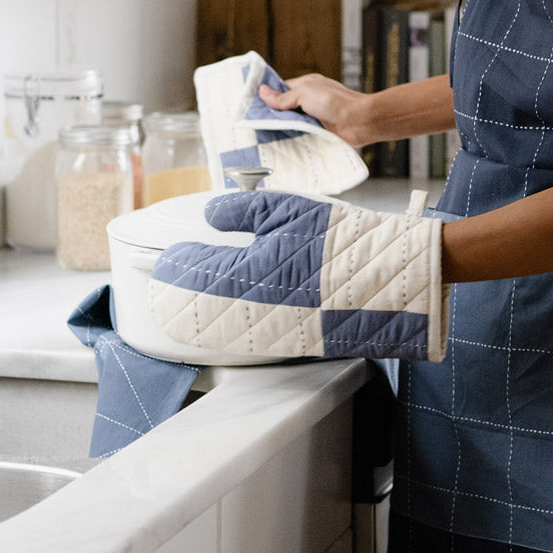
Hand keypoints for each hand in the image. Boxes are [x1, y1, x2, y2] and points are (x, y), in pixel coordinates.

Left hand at [148, 190, 446, 361]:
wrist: (387, 280)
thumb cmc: (339, 240)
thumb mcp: (290, 210)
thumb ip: (243, 211)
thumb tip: (212, 214)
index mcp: (245, 273)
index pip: (193, 271)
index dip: (175, 262)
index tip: (169, 253)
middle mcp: (249, 310)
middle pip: (193, 310)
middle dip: (175, 294)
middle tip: (165, 279)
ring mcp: (267, 331)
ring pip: (214, 331)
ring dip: (195, 316)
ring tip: (184, 301)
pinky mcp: (286, 342)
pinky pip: (242, 339)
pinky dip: (224, 329)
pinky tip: (223, 316)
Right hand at [258, 74, 372, 146]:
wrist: (359, 122)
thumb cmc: (336, 102)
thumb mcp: (305, 94)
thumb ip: (284, 97)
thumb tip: (263, 92)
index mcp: (308, 85)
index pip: (282, 89)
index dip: (269, 97)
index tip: (252, 105)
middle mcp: (311, 100)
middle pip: (286, 107)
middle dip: (273, 114)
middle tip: (254, 123)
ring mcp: (316, 116)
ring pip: (293, 122)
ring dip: (283, 127)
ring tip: (262, 134)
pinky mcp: (320, 131)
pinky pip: (302, 133)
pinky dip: (293, 137)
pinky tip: (281, 142)